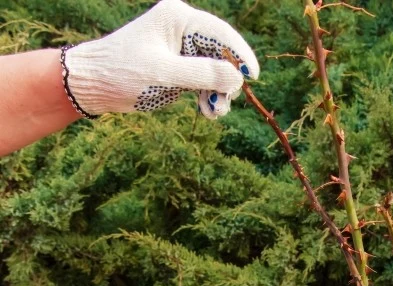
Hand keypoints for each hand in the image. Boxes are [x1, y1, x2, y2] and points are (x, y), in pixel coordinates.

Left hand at [62, 0, 258, 119]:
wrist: (92, 84)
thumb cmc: (123, 73)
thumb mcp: (165, 75)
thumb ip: (203, 74)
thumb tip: (237, 77)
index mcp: (178, 18)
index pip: (221, 34)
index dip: (240, 55)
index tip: (253, 77)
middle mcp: (182, 29)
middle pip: (222, 54)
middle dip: (227, 80)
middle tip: (223, 104)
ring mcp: (181, 48)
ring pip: (216, 70)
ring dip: (219, 93)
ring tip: (213, 113)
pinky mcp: (178, 65)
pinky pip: (205, 80)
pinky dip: (208, 96)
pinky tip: (206, 111)